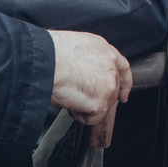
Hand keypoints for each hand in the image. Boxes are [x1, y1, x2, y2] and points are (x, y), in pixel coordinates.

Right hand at [48, 31, 130, 147]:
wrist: (43, 63)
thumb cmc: (50, 54)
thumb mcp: (75, 48)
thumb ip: (88, 60)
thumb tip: (85, 73)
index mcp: (104, 50)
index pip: (122, 67)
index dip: (124, 83)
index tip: (123, 95)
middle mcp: (110, 66)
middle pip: (113, 89)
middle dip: (99, 99)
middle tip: (80, 98)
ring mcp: (109, 84)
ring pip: (102, 105)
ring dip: (85, 106)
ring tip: (68, 94)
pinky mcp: (102, 102)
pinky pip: (92, 118)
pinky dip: (80, 116)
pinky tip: (69, 103)